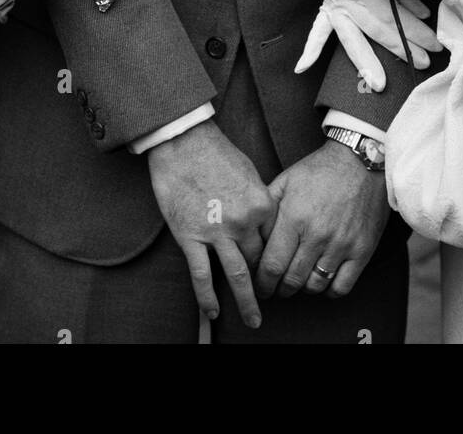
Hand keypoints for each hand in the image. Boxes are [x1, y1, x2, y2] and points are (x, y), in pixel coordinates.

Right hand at [147, 120, 275, 328]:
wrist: (183, 141)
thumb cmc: (216, 152)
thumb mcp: (250, 173)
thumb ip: (259, 201)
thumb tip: (264, 224)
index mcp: (261, 204)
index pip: (276, 242)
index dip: (277, 259)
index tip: (280, 274)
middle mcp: (243, 221)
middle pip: (259, 260)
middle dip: (265, 282)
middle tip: (271, 300)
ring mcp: (217, 231)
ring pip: (237, 275)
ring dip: (247, 302)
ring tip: (254, 321)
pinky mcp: (190, 236)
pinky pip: (202, 274)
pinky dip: (208, 297)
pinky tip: (214, 312)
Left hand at [254, 142, 387, 300]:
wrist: (360, 161)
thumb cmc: (320, 170)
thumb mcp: (286, 180)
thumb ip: (267, 208)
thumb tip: (250, 232)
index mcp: (294, 217)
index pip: (271, 265)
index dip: (262, 282)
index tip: (260, 286)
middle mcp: (317, 235)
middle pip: (291, 281)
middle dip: (279, 290)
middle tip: (275, 288)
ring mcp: (341, 244)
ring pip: (315, 286)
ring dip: (302, 289)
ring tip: (297, 282)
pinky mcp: (362, 250)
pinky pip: (342, 287)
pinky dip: (329, 291)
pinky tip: (322, 280)